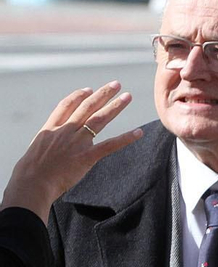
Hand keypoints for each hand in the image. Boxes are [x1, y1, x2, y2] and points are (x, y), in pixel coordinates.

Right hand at [1, 83, 142, 221]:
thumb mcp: (37, 147)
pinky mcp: (87, 157)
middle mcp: (65, 131)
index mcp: (51, 128)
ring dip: (115, 106)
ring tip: (127, 96)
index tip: (89, 89)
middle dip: (102, 94)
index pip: (66, 106)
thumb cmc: (31, 170)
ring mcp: (77, 143)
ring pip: (99, 120)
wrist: (33, 182)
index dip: (78, 96)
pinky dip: (126, 138)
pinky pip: (110, 145)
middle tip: (116, 84)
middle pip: (87, 107)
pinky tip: (138, 132)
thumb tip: (53, 141)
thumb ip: (49, 140)